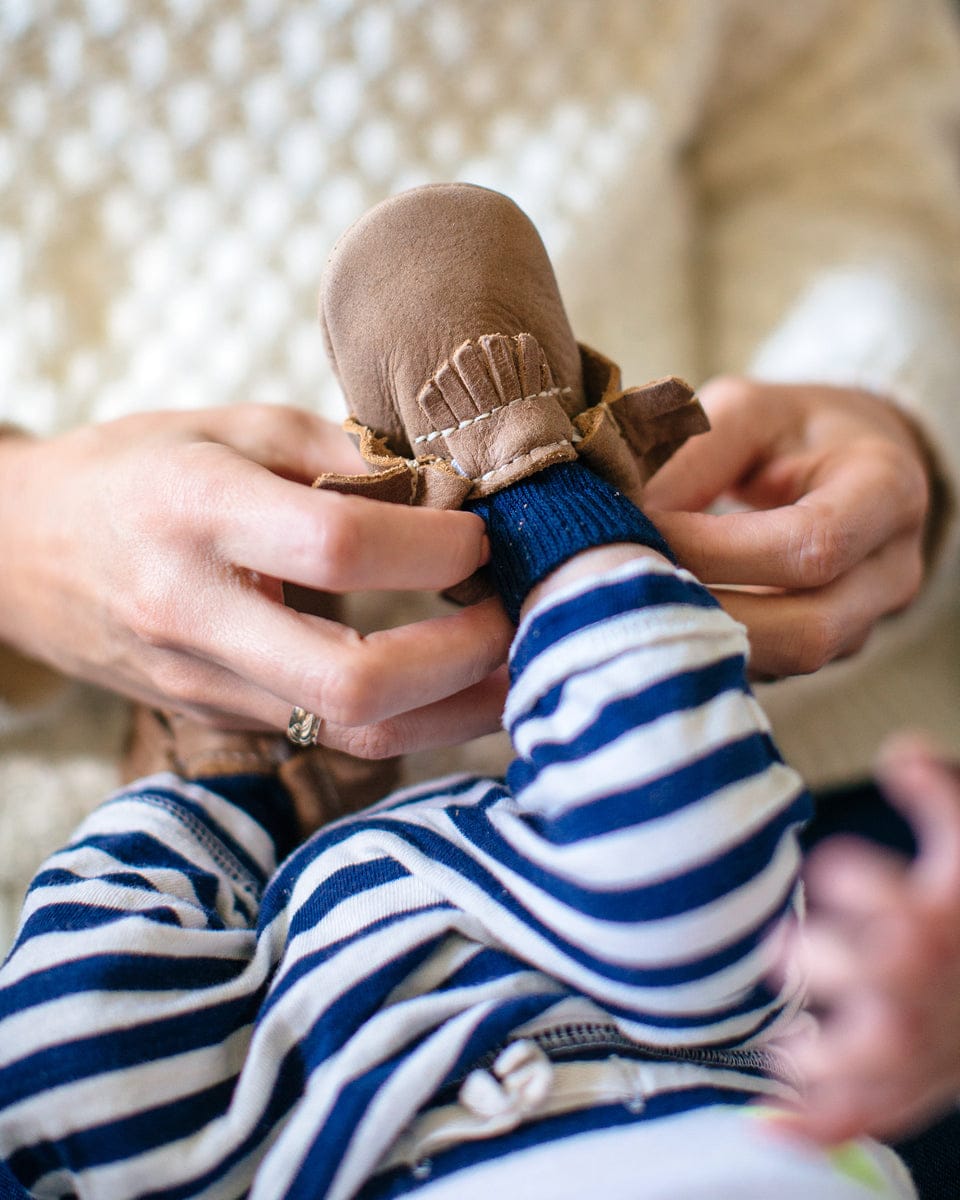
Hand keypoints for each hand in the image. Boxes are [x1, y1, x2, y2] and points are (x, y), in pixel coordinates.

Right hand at [0, 407, 511, 754]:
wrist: (23, 553)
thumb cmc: (134, 472)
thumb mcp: (228, 426)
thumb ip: (337, 454)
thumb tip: (446, 488)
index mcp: (196, 510)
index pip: (340, 547)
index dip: (435, 546)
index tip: (481, 534)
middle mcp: (196, 612)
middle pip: (353, 682)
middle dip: (461, 657)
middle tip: (512, 614)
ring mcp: (203, 682)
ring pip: (351, 733)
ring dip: (454, 710)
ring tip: (514, 665)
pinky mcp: (218, 718)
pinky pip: (330, 736)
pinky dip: (409, 718)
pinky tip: (453, 684)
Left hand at [643, 378, 929, 677]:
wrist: (849, 459)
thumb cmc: (789, 430)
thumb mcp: (744, 413)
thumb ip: (690, 459)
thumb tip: (622, 519)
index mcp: (886, 491)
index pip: (810, 544)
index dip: (717, 551)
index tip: (642, 533)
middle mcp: (892, 570)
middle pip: (808, 628)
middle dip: (707, 612)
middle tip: (624, 587)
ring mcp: (867, 621)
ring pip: (786, 661)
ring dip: (702, 638)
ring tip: (632, 606)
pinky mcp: (831, 651)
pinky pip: (770, 667)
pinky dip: (709, 648)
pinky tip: (658, 621)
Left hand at [774, 737, 959, 1143]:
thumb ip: (939, 798)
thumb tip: (900, 748)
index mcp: (938, 914)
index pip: (896, 893)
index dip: (858, 879)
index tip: (823, 869)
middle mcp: (928, 976)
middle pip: (877, 974)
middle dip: (823, 961)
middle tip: (781, 953)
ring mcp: (922, 1037)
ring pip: (871, 1056)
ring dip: (821, 1053)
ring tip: (784, 1046)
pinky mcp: (916, 1083)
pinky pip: (869, 1112)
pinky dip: (820, 1123)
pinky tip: (772, 1120)